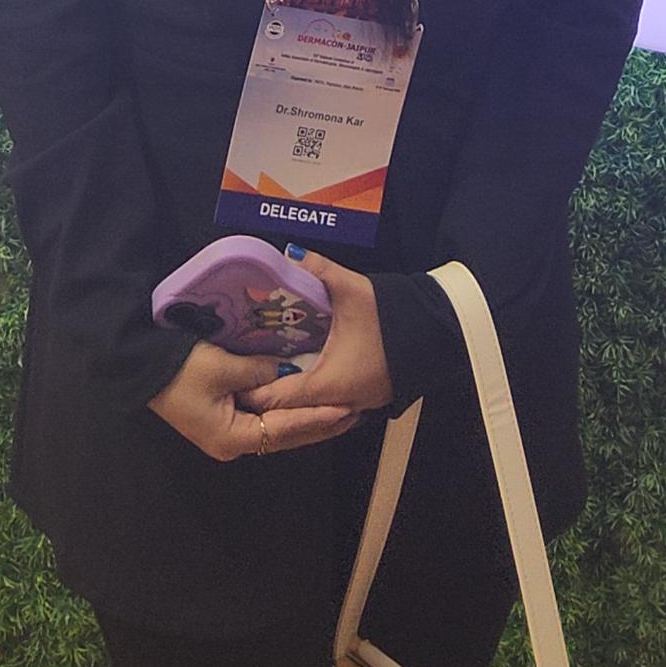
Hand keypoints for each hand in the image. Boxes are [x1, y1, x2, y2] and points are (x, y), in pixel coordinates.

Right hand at [147, 339, 357, 462]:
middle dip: (317, 425)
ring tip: (336, 411)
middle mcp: (232, 442)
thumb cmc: (180, 369)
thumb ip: (259, 371)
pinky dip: (286, 412)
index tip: (345, 410)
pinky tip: (304, 404)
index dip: (316, 418)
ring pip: (275, 429)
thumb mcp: (222, 366)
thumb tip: (285, 371)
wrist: (141, 367)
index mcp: (231, 437)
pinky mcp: (222, 418)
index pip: (285, 429)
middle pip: (284, 436)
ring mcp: (226, 432)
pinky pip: (263, 419)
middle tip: (352, 413)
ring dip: (304, 420)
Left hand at [239, 249, 393, 418]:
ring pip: (307, 413)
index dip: (251, 391)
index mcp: (327, 385)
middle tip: (239, 379)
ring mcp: (353, 407)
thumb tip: (288, 254)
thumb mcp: (351, 289)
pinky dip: (306, 399)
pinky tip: (296, 378)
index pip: (276, 400)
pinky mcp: (363, 401)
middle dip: (264, 399)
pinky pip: (325, 408)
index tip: (230, 379)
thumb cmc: (392, 317)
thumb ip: (317, 269)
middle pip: (288, 413)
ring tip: (262, 380)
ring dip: (286, 400)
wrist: (436, 333)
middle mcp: (338, 405)